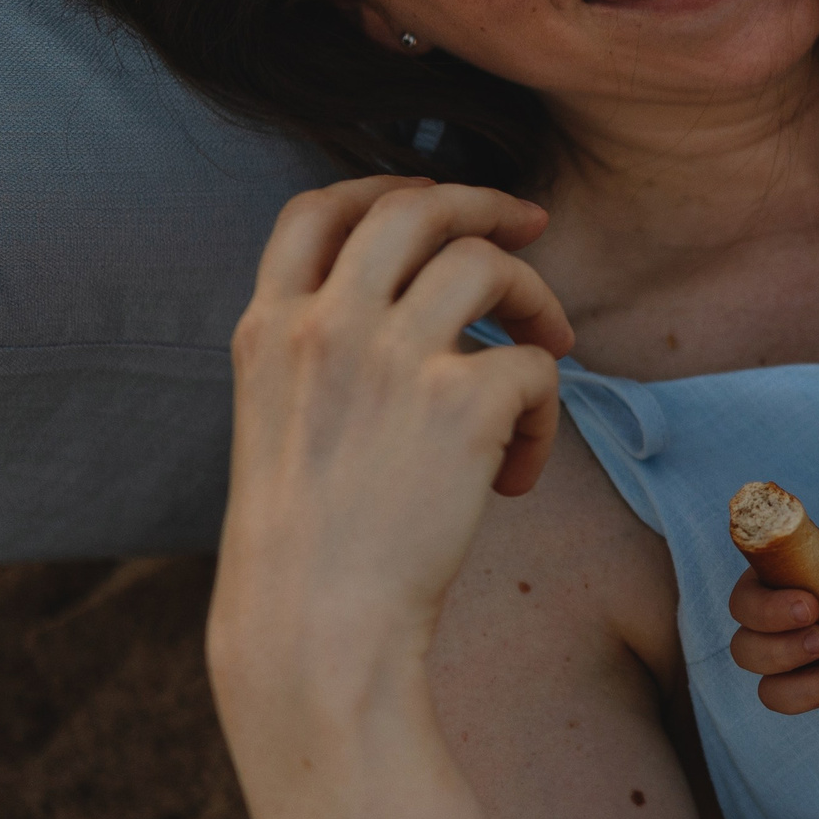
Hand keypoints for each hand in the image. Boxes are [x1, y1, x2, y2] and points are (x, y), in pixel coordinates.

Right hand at [209, 178, 572, 740]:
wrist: (313, 630)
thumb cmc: (305, 551)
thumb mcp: (279, 424)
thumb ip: (321, 357)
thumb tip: (405, 310)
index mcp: (268, 330)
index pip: (317, 210)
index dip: (385, 188)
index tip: (435, 199)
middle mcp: (324, 326)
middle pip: (414, 209)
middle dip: (482, 203)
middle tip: (531, 225)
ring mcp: (392, 358)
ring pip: (487, 264)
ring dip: (534, 299)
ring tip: (550, 350)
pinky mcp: (460, 403)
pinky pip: (535, 367)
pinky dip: (544, 415)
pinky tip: (514, 474)